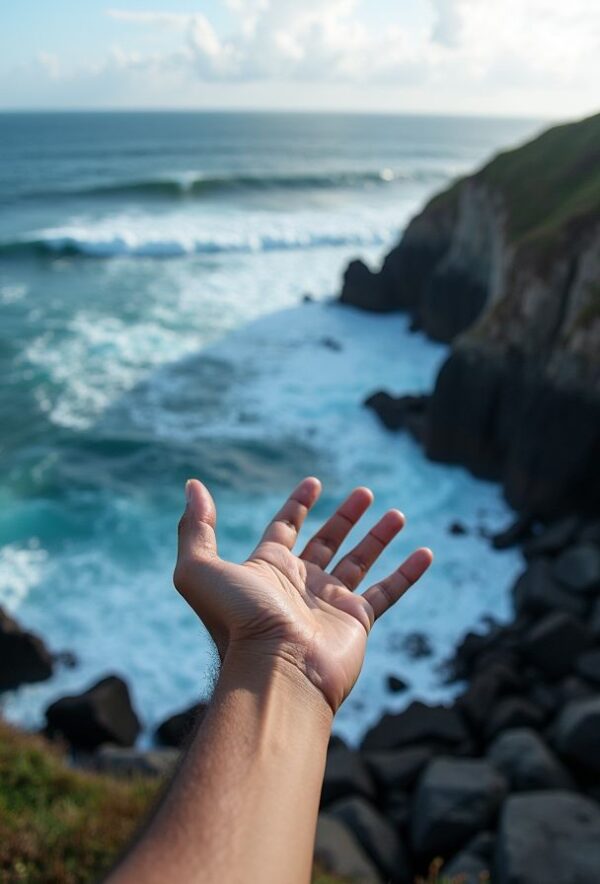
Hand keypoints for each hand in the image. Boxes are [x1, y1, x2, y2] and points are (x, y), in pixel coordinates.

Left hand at [174, 477, 431, 712]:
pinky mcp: (357, 621)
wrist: (275, 672)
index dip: (298, 504)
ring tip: (397, 513)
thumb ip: (196, 527)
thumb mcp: (200, 569)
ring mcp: (330, 603)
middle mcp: (300, 584)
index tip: (314, 482)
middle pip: (327, 541)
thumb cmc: (237, 622)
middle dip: (345, 516)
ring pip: (360, 561)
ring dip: (378, 536)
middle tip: (364, 493)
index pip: (285, 527)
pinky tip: (425, 553)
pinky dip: (407, 573)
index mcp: (268, 567)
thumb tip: (192, 486)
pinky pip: (389, 592)